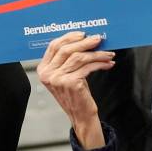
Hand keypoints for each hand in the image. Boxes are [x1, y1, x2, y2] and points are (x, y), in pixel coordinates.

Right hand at [36, 32, 113, 148]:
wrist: (81, 115)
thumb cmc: (76, 94)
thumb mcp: (66, 74)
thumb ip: (67, 59)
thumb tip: (84, 38)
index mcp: (43, 69)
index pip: (54, 46)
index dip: (69, 37)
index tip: (83, 34)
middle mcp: (48, 74)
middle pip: (66, 49)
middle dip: (85, 42)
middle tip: (98, 39)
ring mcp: (58, 79)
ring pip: (79, 57)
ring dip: (96, 54)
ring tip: (108, 54)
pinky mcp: (70, 83)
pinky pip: (87, 67)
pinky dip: (100, 63)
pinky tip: (107, 64)